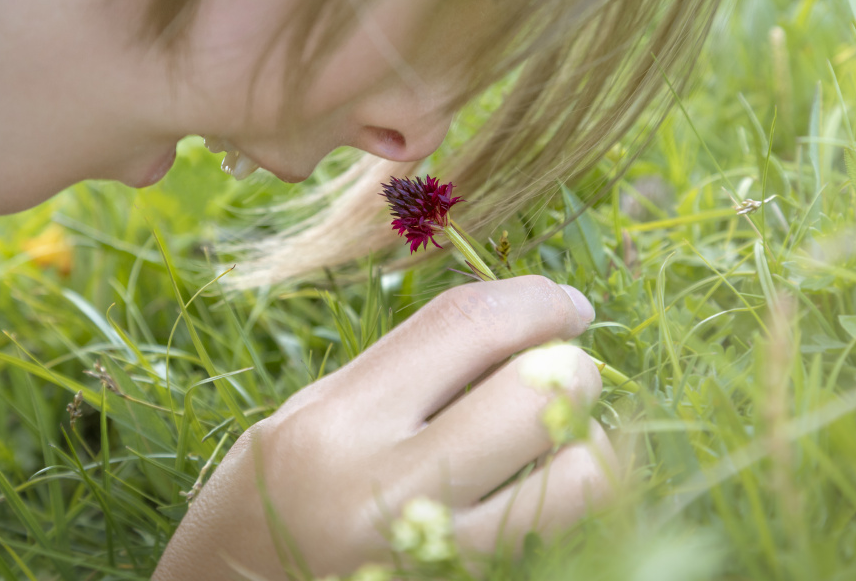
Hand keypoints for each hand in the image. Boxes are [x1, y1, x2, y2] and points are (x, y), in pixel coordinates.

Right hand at [152, 275, 618, 579]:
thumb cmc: (268, 501)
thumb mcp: (313, 417)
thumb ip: (407, 373)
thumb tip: (524, 325)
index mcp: (339, 422)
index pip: (469, 325)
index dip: (537, 300)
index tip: (564, 305)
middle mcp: (388, 490)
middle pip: (541, 391)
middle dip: (573, 369)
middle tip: (560, 374)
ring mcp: (435, 558)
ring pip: (583, 480)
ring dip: (588, 447)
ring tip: (552, 446)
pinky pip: (562, 536)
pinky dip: (568, 504)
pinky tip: (537, 493)